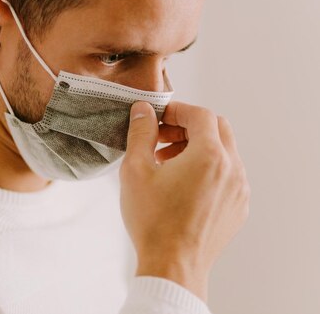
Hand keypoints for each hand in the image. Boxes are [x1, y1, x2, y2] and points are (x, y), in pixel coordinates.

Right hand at [119, 101, 250, 302]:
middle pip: (218, 128)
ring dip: (198, 147)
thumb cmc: (153, 220)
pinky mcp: (238, 207)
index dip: (177, 110)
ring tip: (167, 164)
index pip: (201, 114)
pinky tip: (182, 185)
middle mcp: (232, 169)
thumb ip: (141, 133)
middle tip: (162, 138)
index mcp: (209, 155)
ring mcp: (239, 189)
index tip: (158, 118)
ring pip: (224, 152)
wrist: (173, 265)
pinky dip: (208, 169)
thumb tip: (143, 111)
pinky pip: (228, 175)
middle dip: (189, 126)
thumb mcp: (135, 170)